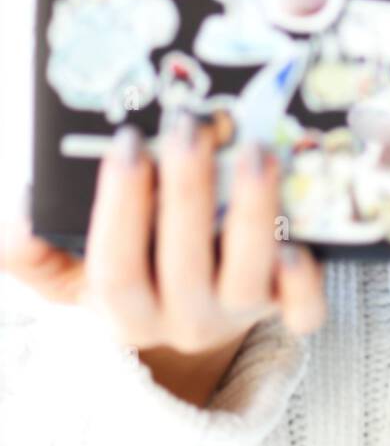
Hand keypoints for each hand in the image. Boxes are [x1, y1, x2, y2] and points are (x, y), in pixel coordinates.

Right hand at [1, 120, 324, 401]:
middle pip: (184, 265)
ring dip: (252, 211)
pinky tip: (300, 240)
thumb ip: (35, 253)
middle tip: (190, 126)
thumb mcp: (75, 271)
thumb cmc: (135, 270)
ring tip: (255, 149)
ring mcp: (239, 315)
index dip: (120, 209)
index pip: (116, 269)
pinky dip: (304, 281)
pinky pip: (304, 311)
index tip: (126, 144)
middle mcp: (183, 319)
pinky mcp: (287, 311)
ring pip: (248, 276)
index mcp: (126, 310)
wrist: (193, 320)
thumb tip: (15, 215)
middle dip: (187, 192)